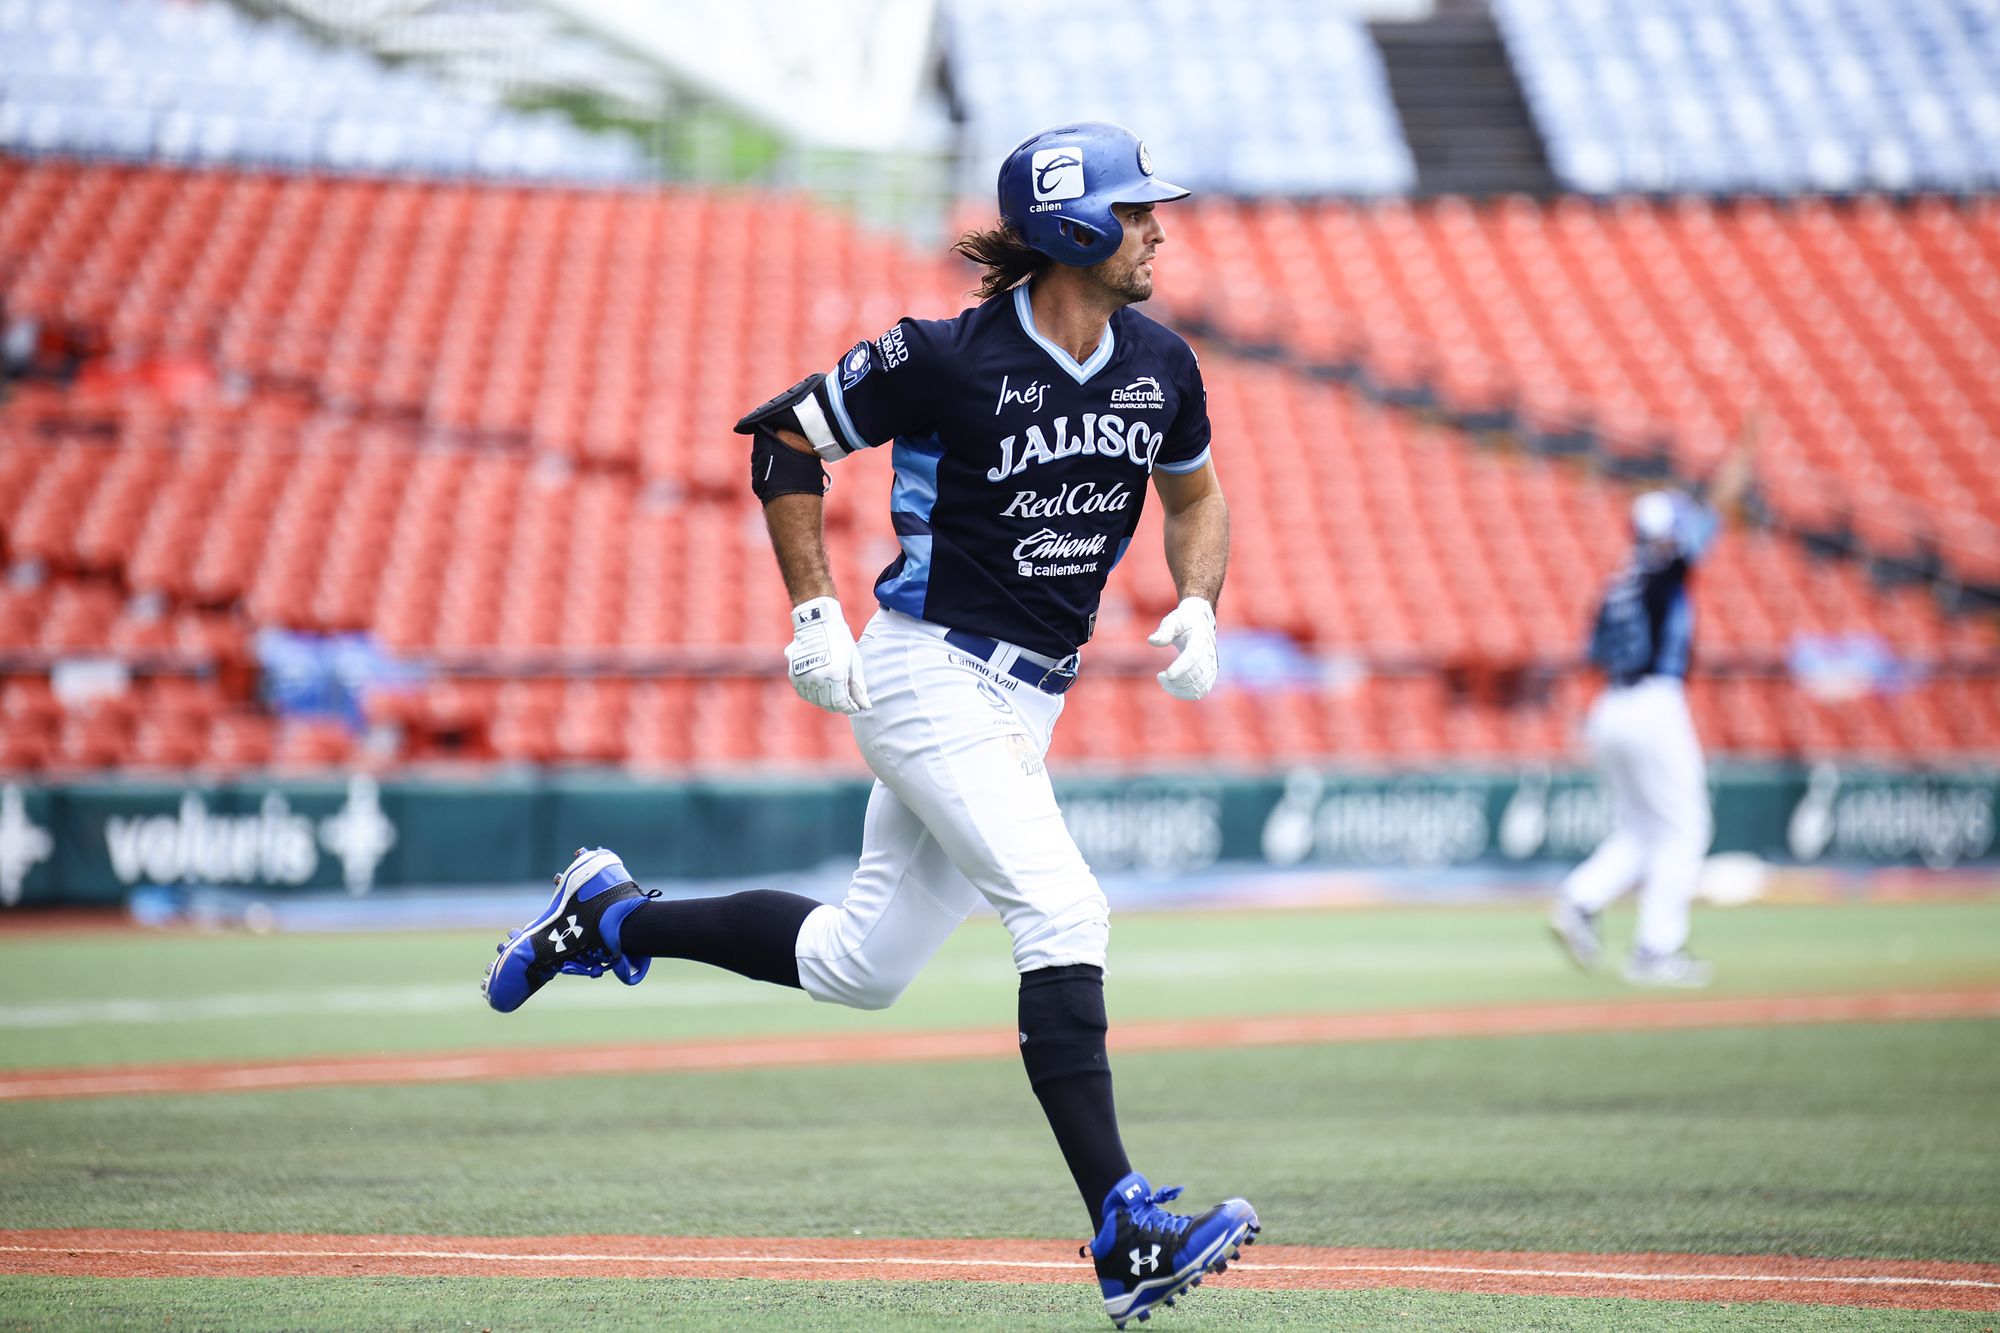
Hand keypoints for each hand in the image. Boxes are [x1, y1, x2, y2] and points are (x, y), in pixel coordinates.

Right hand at [785, 597, 870, 713]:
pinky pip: (803, 693)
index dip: (850, 708)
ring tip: (834, 692)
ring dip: (826, 700)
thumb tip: (865, 706)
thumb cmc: (840, 639)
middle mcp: (817, 677)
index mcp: (835, 673)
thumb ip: (858, 686)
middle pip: (828, 704)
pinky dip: (813, 694)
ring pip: (815, 700)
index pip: (842, 703)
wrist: (816, 621)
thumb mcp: (854, 661)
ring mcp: (803, 676)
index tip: (856, 708)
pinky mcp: (793, 674)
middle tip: (847, 701)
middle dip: (840, 706)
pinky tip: (820, 687)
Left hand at [1147, 596, 1217, 700]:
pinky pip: (1202, 689)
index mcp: (1200, 639)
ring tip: (1165, 683)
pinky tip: (1173, 688)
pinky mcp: (1210, 673)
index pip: (1193, 655)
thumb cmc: (1184, 620)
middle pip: (1196, 674)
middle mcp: (1209, 654)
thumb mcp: (1173, 620)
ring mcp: (1211, 665)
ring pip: (1200, 685)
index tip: (1166, 674)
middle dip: (1176, 681)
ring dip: (1181, 689)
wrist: (1201, 621)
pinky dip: (1187, 694)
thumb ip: (1164, 631)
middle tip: (1160, 677)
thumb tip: (1152, 641)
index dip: (1180, 667)